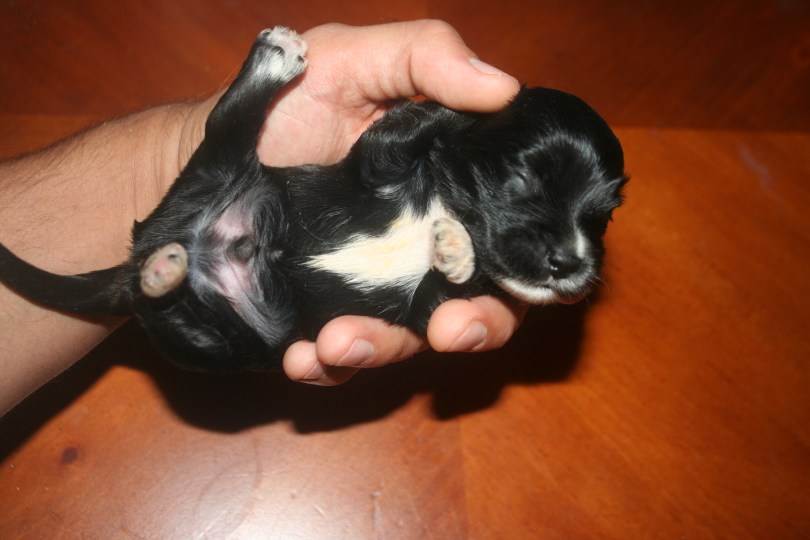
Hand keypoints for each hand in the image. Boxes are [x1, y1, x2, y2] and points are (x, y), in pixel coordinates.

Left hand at [236, 21, 524, 384]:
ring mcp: (377, 287)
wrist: (210, 155)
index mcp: (452, 188)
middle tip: (449, 330)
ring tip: (337, 340)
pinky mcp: (327, 316)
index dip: (537, 263)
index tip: (519, 278)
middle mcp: (426, 245)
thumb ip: (426, 57)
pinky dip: (326, 367)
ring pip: (410, 339)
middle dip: (477, 327)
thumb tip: (504, 89)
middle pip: (485, 303)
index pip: (517, 234)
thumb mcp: (352, 59)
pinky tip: (301, 355)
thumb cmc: (287, 102)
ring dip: (383, 348)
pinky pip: (340, 358)